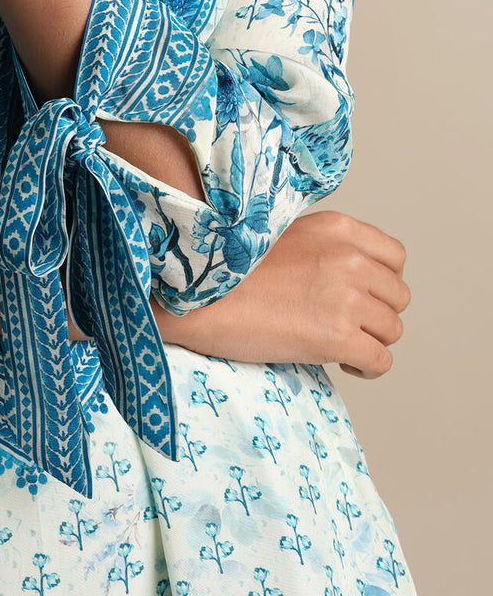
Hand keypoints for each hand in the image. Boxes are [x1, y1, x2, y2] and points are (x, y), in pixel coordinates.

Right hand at [157, 209, 410, 378]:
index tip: (359, 295)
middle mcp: (349, 259)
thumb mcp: (283, 234)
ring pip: (392, 330)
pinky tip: (340, 362)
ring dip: (369, 340)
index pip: (395, 257)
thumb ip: (324, 247)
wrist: (197, 296)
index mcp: (338, 228)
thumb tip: (348, 277)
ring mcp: (346, 298)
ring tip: (338, 343)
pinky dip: (366, 367)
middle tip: (344, 323)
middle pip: (398, 296)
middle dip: (375, 314)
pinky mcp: (337, 336)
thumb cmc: (228, 268)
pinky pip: (380, 361)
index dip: (381, 281)